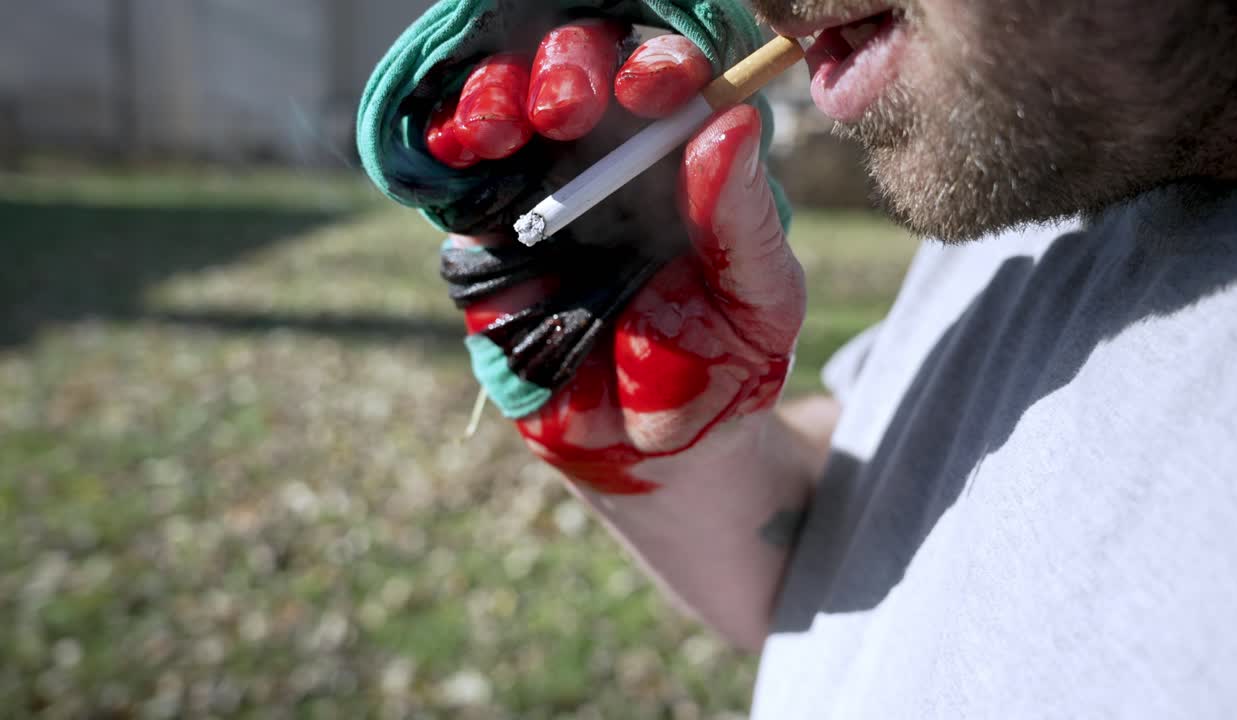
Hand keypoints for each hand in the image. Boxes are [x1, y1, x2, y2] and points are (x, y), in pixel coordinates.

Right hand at [439, 21, 806, 494]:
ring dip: (493, 96)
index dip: (657, 64)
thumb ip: (743, 220)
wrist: (652, 451)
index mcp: (684, 155)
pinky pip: (455, 182)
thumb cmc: (720, 364)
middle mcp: (609, 154)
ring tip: (498, 128)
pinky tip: (455, 149)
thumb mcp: (759, 300)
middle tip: (565, 109)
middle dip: (566, 67)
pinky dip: (444, 149)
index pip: (669, 77)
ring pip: (504, 104)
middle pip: (578, 67)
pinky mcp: (484, 238)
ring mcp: (539, 188)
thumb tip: (731, 121)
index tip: (652, 89)